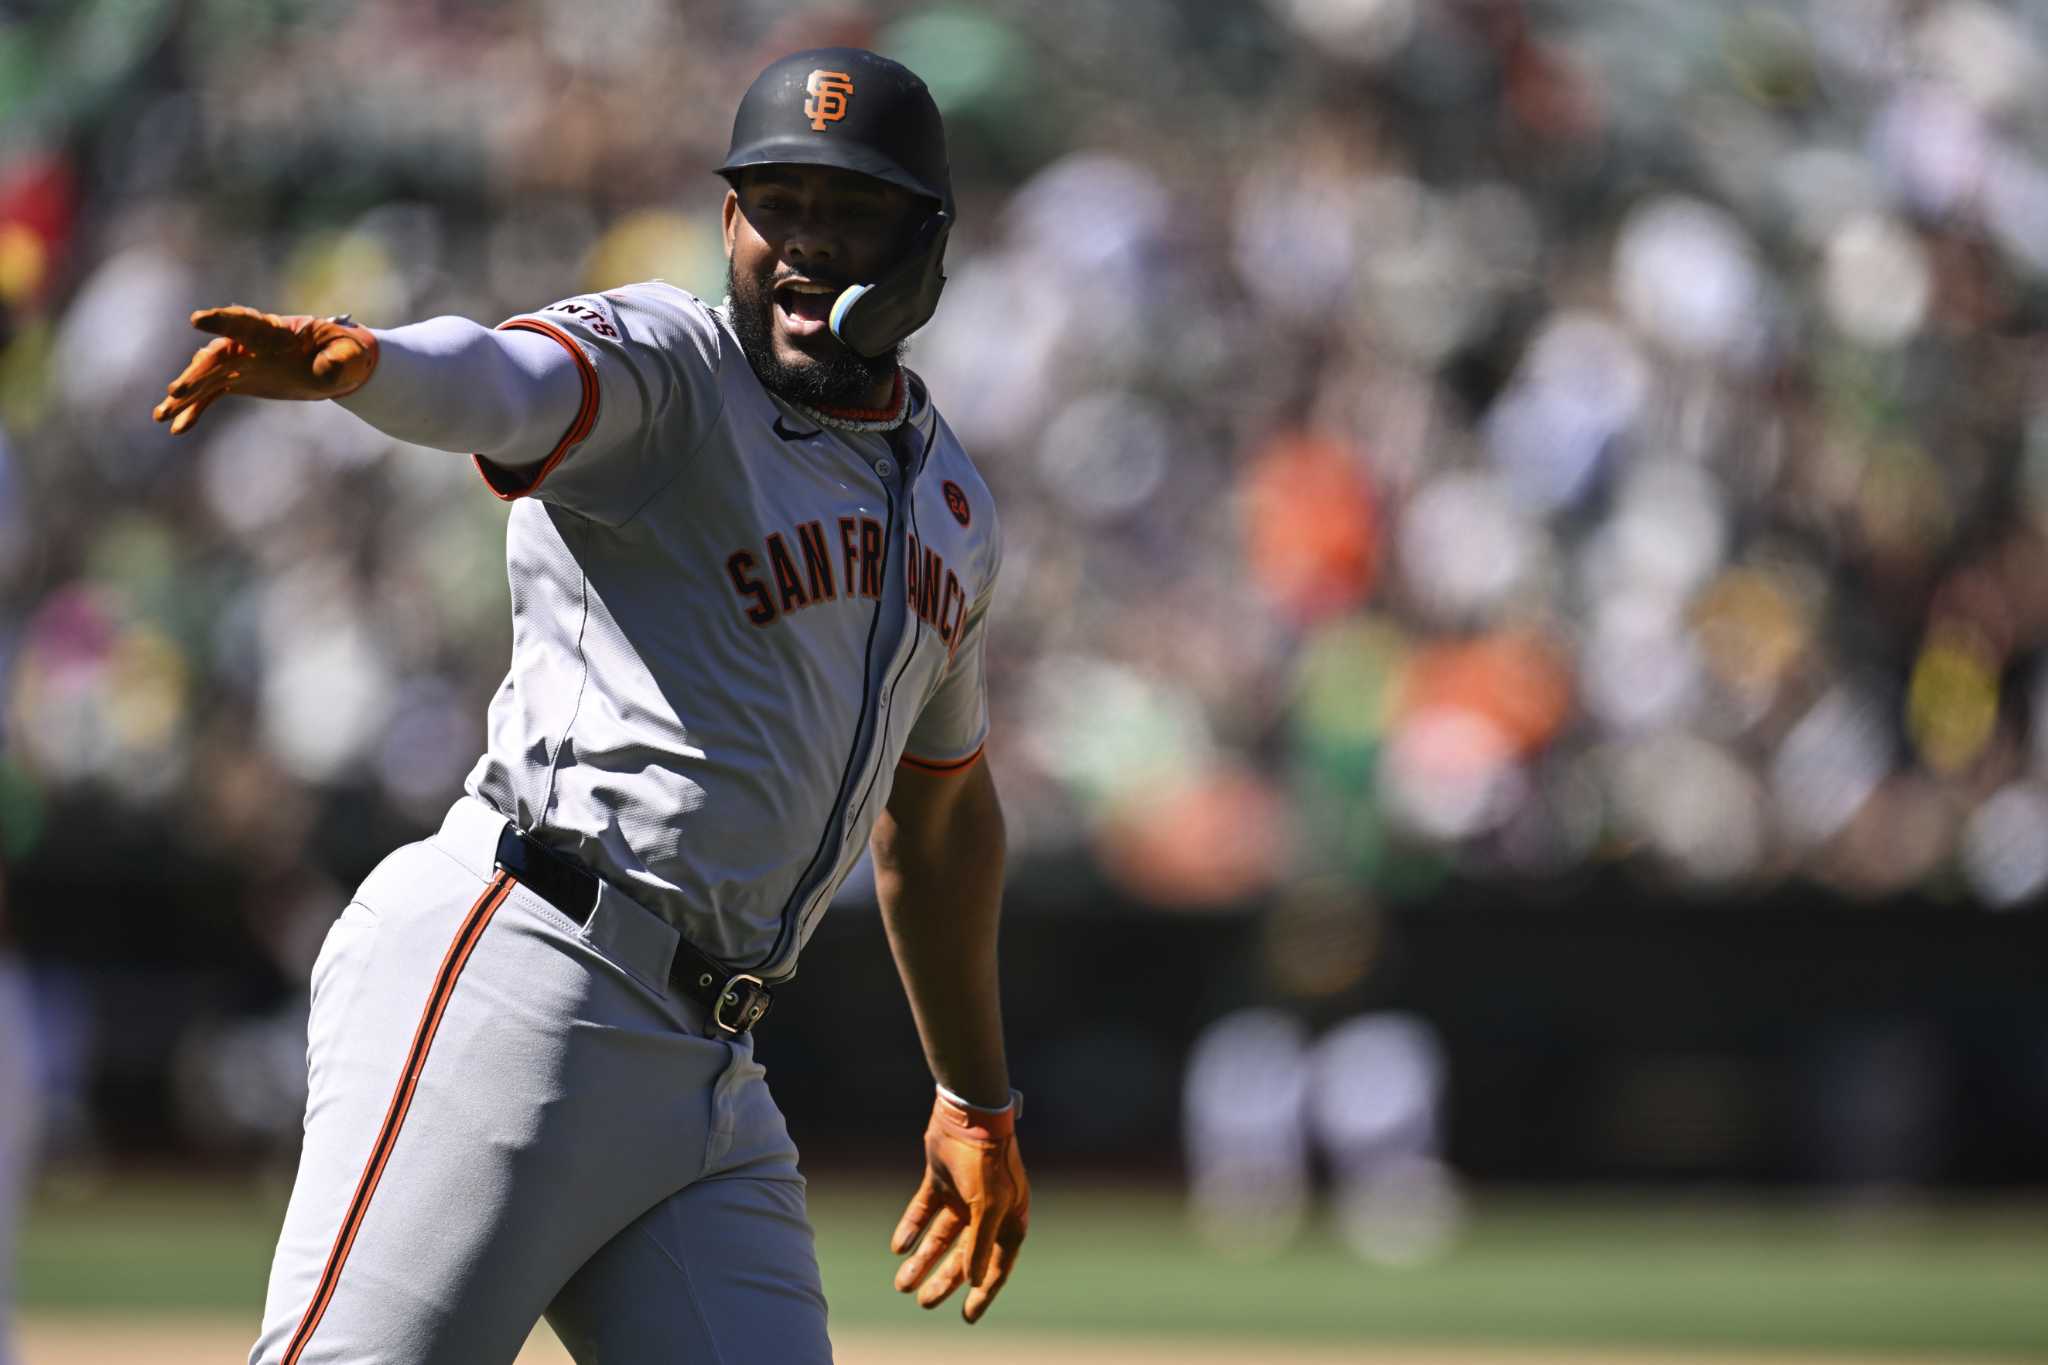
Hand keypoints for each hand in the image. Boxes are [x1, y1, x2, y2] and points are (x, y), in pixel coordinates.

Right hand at [152, 306, 378, 434]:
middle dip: (196, 372)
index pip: (245, 323)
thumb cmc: (347, 352)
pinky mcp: (239, 380)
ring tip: (161, 415)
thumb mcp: (350, 355)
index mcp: (275, 331)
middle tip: (177, 391)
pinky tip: (178, 429)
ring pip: (206, 377)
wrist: (339, 364)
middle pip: (217, 356)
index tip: (197, 319)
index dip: (222, 321)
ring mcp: (241, 362)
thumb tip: (325, 370)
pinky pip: (211, 394)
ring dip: (184, 396)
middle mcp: (250, 345)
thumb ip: (338, 359)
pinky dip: (195, 410)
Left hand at [890, 1088, 1028, 1322]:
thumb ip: (980, 1244)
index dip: (984, 1291)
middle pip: (965, 1255)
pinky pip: (924, 1211)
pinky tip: (899, 1247)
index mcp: (1009, 1218)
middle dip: (945, 1279)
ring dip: (923, 1259)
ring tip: (902, 1283)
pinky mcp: (941, 1180)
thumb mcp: (987, 1207)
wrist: (968, 1115)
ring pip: (940, 1236)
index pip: (998, 1264)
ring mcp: (963, 1194)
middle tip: (924, 1302)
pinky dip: (911, 1228)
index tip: (967, 1316)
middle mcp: (988, 1210)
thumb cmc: (987, 1162)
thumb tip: (975, 1280)